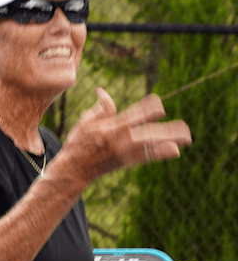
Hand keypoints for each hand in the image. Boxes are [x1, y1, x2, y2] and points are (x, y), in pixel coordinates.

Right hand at [60, 86, 191, 183]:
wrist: (74, 168)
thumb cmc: (78, 144)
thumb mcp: (85, 122)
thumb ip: (101, 108)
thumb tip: (103, 92)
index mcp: (112, 126)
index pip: (136, 114)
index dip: (149, 109)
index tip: (159, 106)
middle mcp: (121, 139)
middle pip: (150, 133)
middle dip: (168, 131)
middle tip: (185, 128)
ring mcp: (125, 152)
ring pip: (152, 145)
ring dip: (170, 141)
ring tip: (186, 138)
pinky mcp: (126, 162)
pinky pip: (147, 156)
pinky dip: (161, 153)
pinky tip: (175, 151)